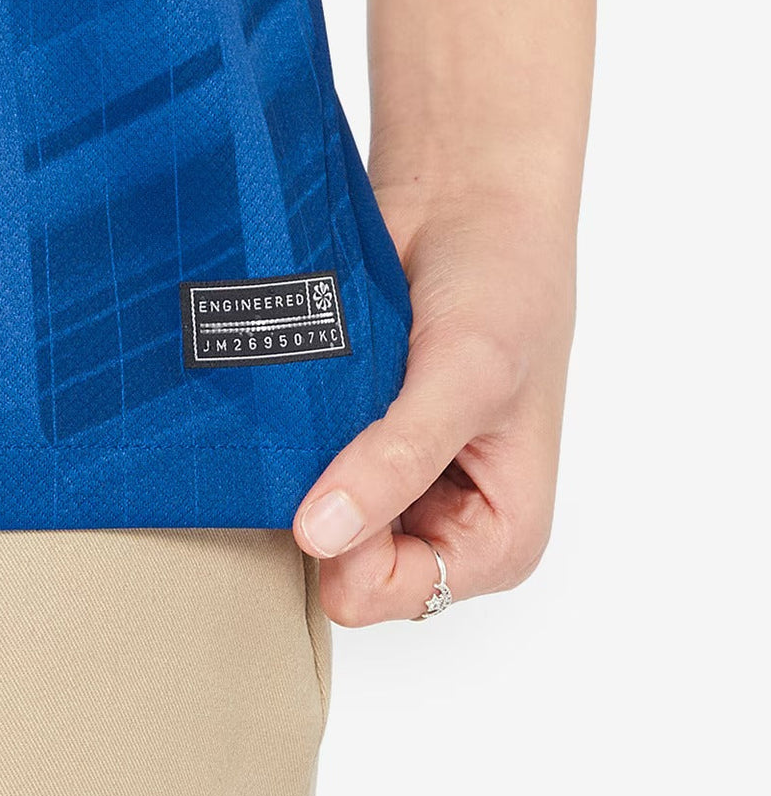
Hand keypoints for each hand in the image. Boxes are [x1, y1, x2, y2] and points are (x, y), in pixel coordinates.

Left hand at [291, 175, 577, 625]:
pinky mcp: (352, 442)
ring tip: (326, 403)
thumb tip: (321, 536)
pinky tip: (306, 397)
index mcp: (498, 536)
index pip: (390, 593)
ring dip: (306, 467)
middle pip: (345, 565)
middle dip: (327, 502)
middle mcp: (443, 522)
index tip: (342, 465)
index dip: (354, 542)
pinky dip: (292, 440)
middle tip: (334, 424)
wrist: (468, 202)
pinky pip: (299, 472)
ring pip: (314, 520)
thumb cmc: (503, 282)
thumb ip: (398, 461)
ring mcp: (392, 482)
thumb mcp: (464, 377)